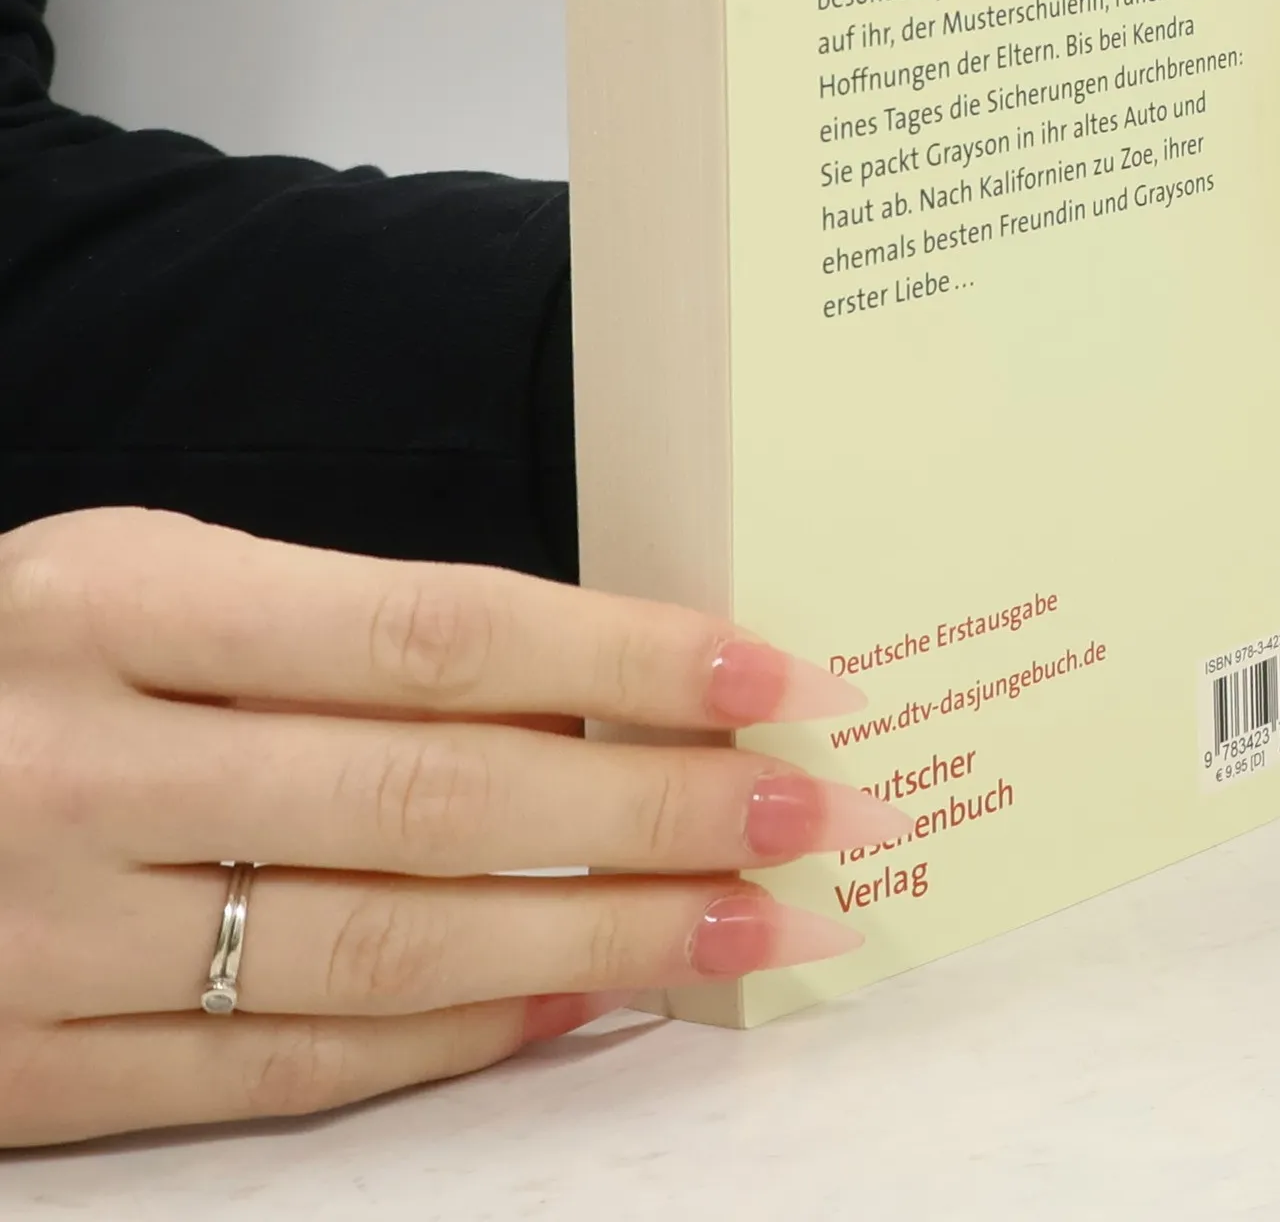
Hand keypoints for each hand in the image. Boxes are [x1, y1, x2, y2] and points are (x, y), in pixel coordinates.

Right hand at [0, 508, 898, 1147]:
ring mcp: (45, 937)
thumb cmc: (18, 664)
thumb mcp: (147, 587)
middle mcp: (84, 767)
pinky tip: (581, 1008)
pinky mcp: (32, 1071)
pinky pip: (286, 1069)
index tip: (776, 677)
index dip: (623, 663)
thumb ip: (338, 637)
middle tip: (821, 815)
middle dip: (659, 813)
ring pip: (384, 949)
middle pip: (436, 801)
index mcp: (121, 599)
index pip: (434, 631)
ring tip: (750, 926)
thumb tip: (591, 703)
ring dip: (599, 943)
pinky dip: (454, 1041)